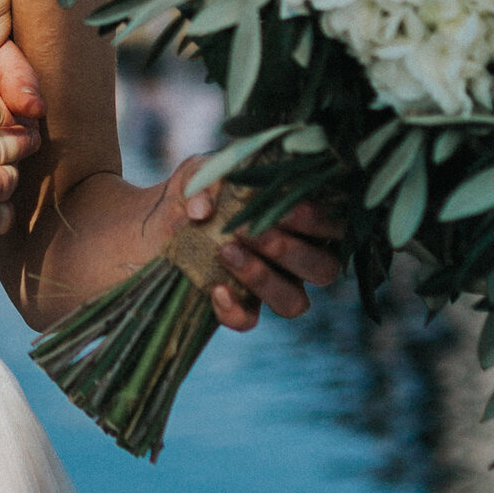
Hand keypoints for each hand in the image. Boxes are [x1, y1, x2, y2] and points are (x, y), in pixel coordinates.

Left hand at [146, 158, 344, 332]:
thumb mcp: (201, 172)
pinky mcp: (240, 306)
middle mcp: (297, 257)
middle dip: (289, 251)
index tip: (290, 207)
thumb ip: (208, 179)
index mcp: (302, 219)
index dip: (321, 221)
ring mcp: (272, 286)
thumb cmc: (197, 190)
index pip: (336, 226)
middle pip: (323, 269)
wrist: (157, 219)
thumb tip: (203, 210)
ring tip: (225, 252)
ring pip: (295, 303)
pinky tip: (215, 289)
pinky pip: (248, 320)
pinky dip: (234, 309)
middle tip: (250, 232)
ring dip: (264, 279)